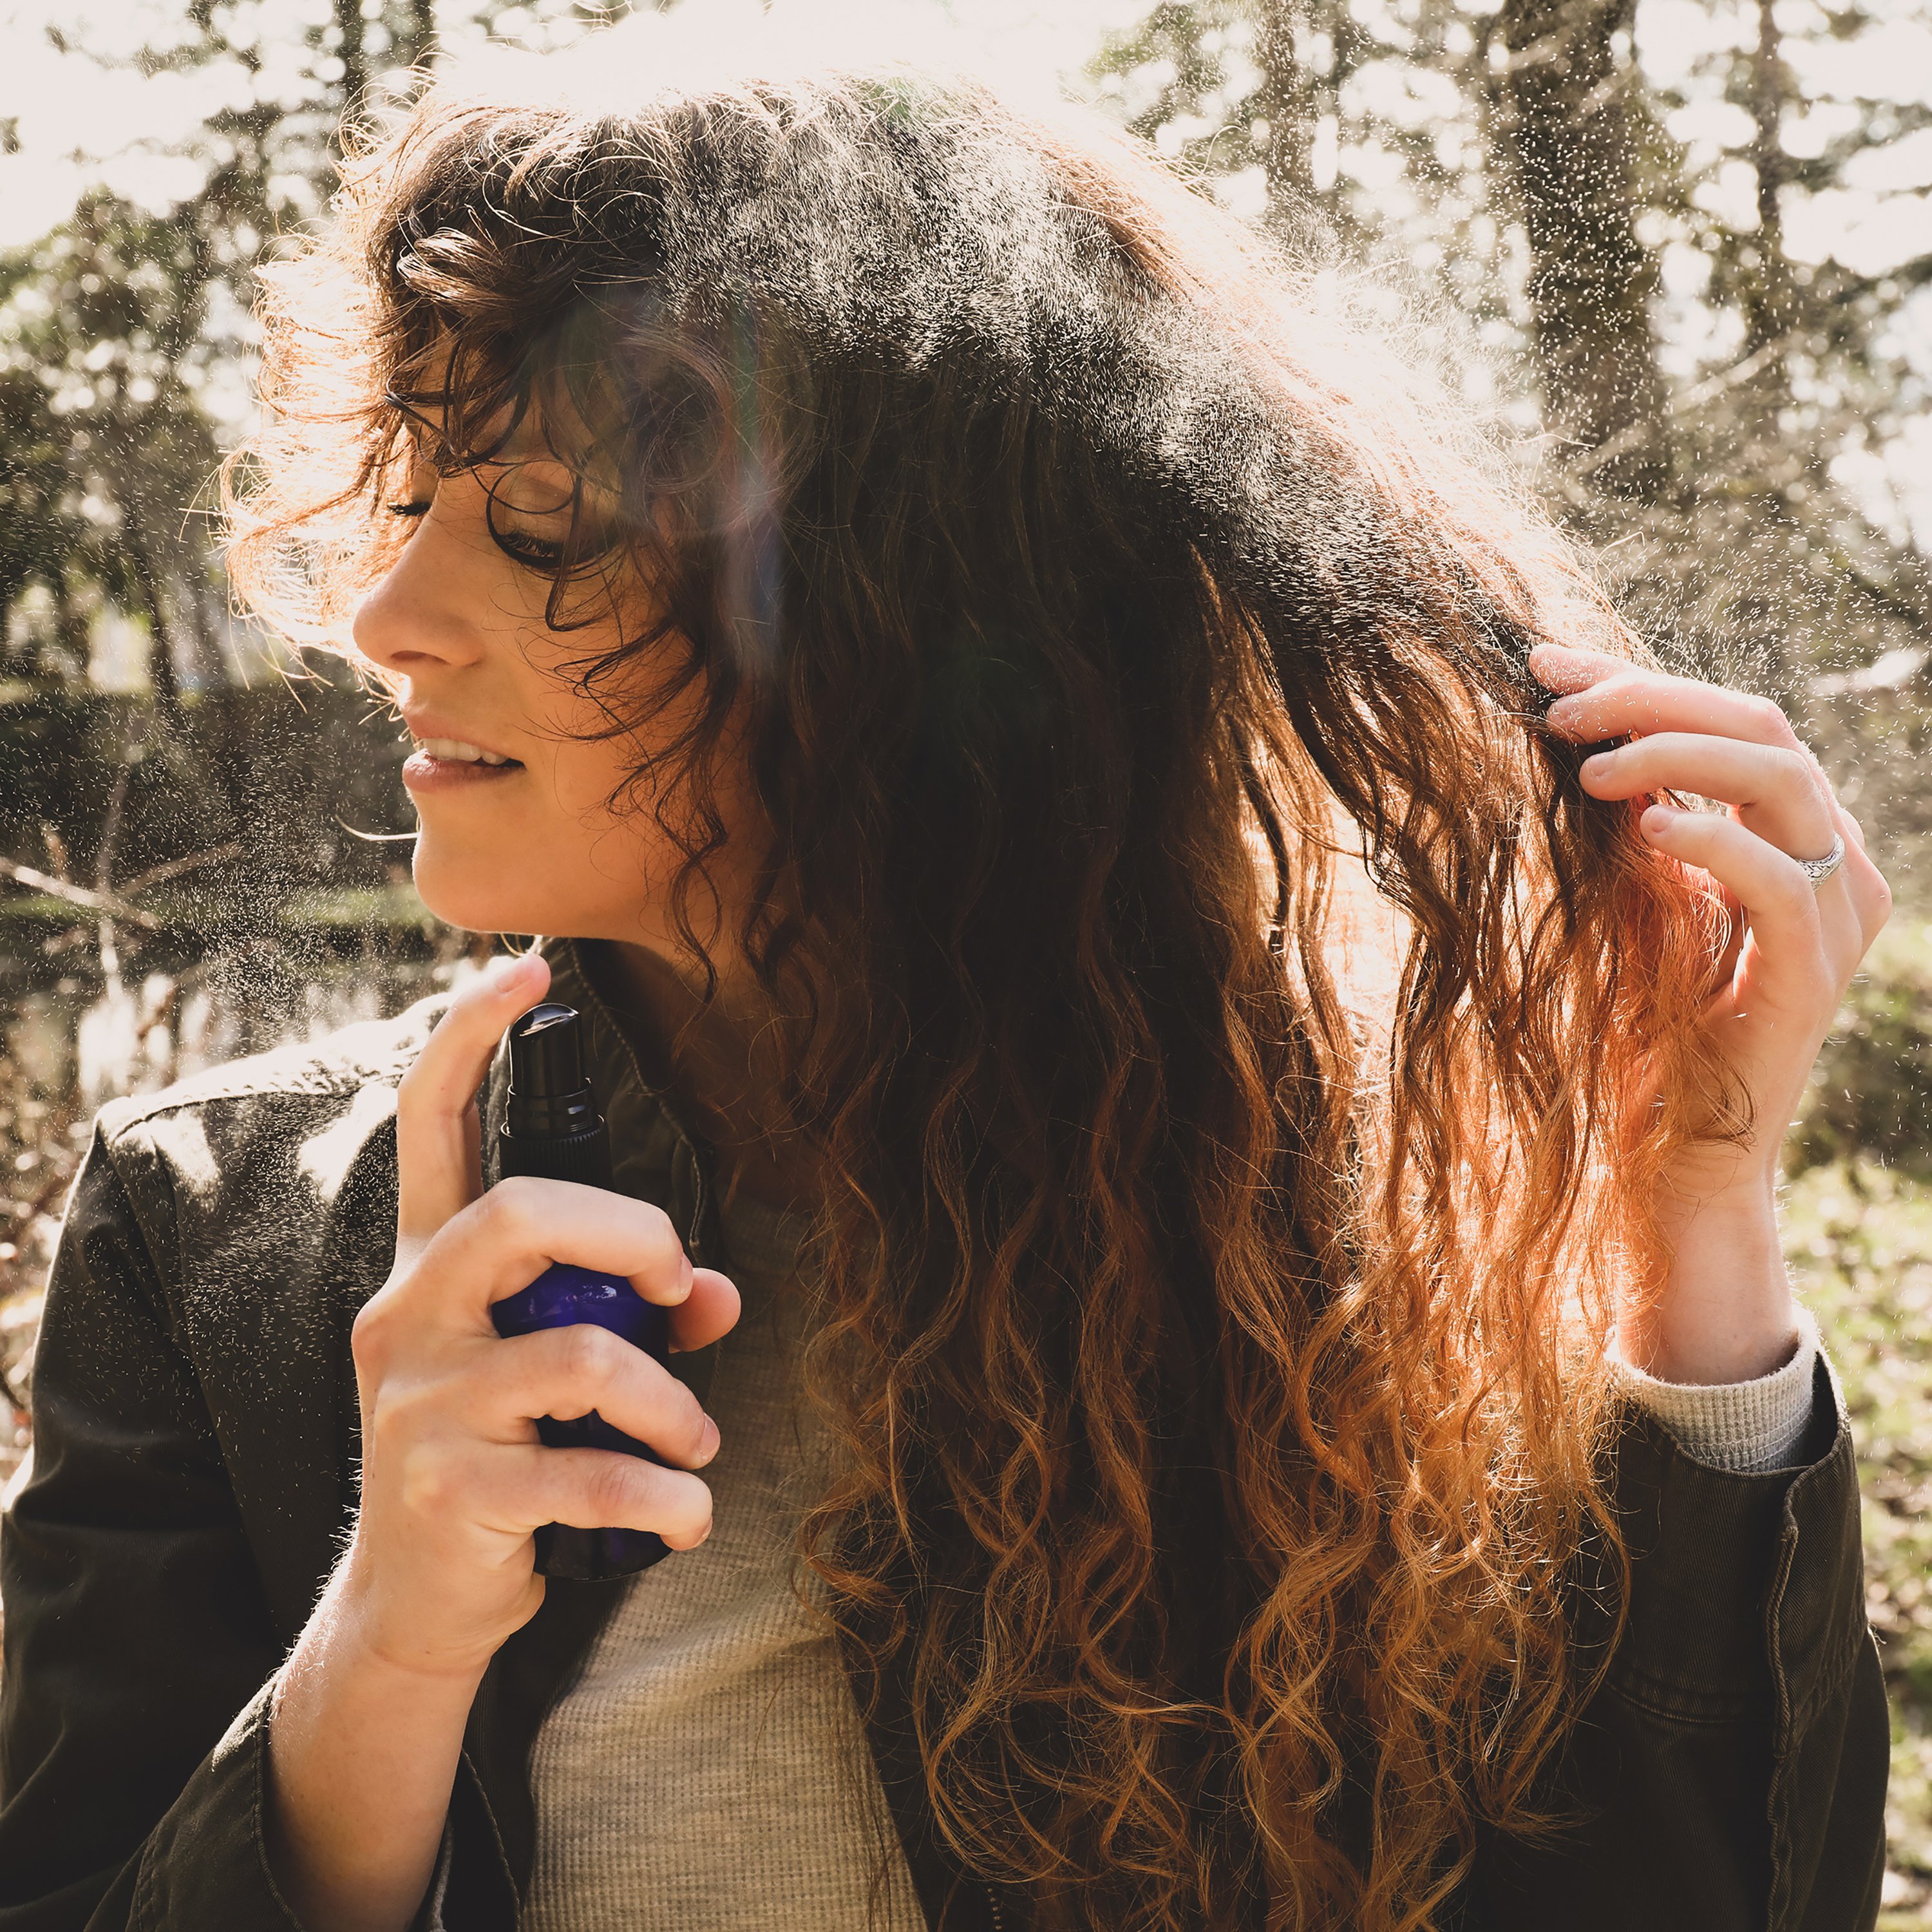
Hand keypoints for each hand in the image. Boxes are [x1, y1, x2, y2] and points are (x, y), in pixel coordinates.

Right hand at [267, 952, 740, 1931]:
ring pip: (577, 1355)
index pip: (431, 1123)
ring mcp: (419, 1403)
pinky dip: (665, 1493)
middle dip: (631, 1233)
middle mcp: (408, 1315)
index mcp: (430, 1266)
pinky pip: (587, 1471)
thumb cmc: (500, 1454)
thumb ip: (635, 1314)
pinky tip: (687, 1514)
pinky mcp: (448, 1489)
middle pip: (519, 1215)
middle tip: (677, 1284)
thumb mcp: (555, 1371)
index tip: (525, 968)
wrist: (413, 1602)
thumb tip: (721, 1290)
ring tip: (697, 1442)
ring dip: (671, 1400)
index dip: (471, 1038)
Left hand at [1533, 643, 1890, 1380]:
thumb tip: (1564, 726)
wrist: (1673, 1148)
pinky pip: (1777, 876)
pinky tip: (1642, 830)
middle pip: (1760, 725)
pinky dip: (1709, 838)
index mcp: (1786, 832)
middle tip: (1555, 708)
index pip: (1725, 719)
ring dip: (1674, 753)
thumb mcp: (1629, 898)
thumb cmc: (1641, 1023)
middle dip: (1651, 699)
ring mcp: (1834, 911)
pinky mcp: (1815, 969)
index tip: (1541, 662)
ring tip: (1584, 767)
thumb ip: (1628, 819)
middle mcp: (1827, 859)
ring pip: (1779, 777)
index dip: (1636, 679)